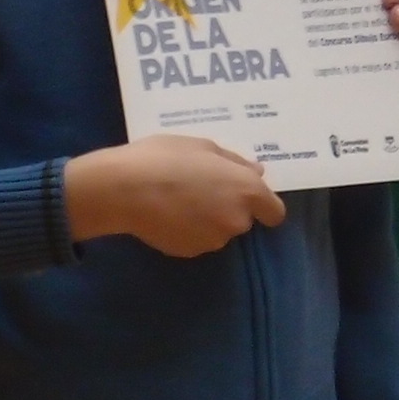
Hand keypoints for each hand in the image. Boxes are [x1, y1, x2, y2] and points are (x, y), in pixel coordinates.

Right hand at [62, 135, 284, 257]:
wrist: (124, 190)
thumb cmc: (166, 158)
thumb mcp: (203, 146)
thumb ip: (234, 162)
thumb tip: (257, 171)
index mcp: (246, 190)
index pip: (274, 212)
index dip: (263, 205)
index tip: (247, 196)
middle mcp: (236, 220)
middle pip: (243, 219)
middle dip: (229, 207)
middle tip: (202, 188)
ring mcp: (212, 240)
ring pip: (219, 230)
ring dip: (208, 219)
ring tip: (180, 199)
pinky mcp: (188, 252)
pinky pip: (197, 239)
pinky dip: (188, 230)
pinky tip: (168, 214)